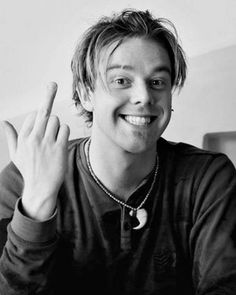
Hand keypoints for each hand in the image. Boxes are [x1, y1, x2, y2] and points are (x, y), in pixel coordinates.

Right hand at [2, 82, 69, 219]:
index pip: (33, 115)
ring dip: (58, 126)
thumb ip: (11, 136)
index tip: (44, 121)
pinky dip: (65, 131)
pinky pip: (65, 129)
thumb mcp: (15, 154)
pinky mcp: (59, 148)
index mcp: (23, 138)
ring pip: (56, 120)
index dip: (40, 116)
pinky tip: (62, 141)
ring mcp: (47, 143)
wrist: (40, 188)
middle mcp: (34, 139)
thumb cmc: (29, 170)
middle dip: (50, 118)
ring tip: (55, 138)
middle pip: (45, 114)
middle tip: (52, 129)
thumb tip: (5, 122)